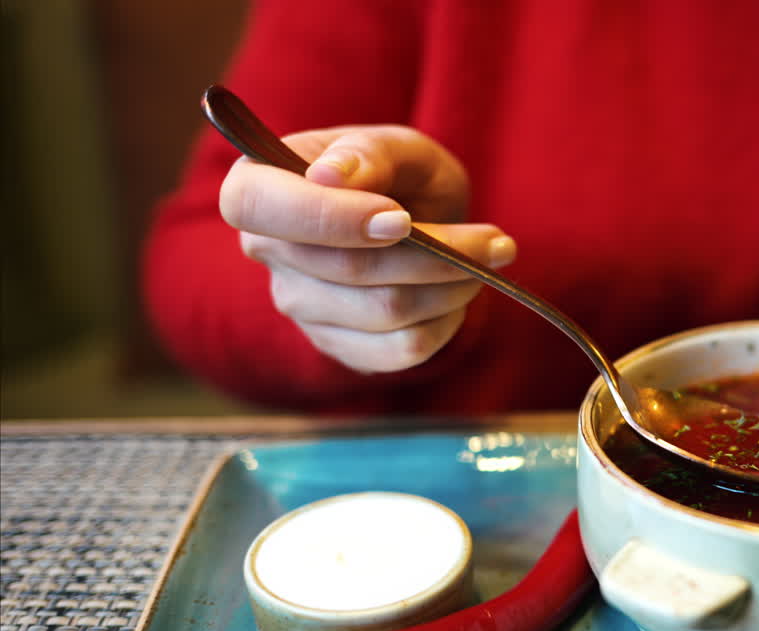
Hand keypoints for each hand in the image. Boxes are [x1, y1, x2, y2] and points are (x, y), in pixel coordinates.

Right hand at [219, 125, 514, 372]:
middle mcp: (266, 250)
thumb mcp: (396, 145)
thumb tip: (329, 176)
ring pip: (383, 312)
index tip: (401, 218)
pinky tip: (459, 296)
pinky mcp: (337, 345)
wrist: (418, 220)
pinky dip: (446, 324)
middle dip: (436, 254)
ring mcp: (299, 305)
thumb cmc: (399, 175)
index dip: (329, 217)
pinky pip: (400, 350)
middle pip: (346, 267)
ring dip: (452, 287)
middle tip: (494, 241)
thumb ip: (367, 153)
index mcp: (257, 184)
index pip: (256, 206)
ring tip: (486, 261)